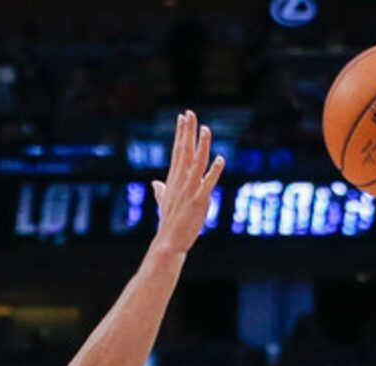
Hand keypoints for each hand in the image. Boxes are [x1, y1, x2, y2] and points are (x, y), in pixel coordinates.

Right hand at [149, 110, 224, 255]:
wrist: (168, 244)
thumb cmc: (168, 225)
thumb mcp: (164, 204)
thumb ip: (161, 192)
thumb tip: (155, 184)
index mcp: (174, 181)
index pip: (177, 152)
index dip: (181, 134)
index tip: (183, 117)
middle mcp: (180, 183)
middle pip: (184, 152)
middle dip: (187, 132)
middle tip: (189, 113)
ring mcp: (189, 191)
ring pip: (196, 163)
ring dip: (201, 146)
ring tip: (205, 129)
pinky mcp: (198, 201)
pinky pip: (208, 183)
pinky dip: (214, 171)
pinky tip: (220, 159)